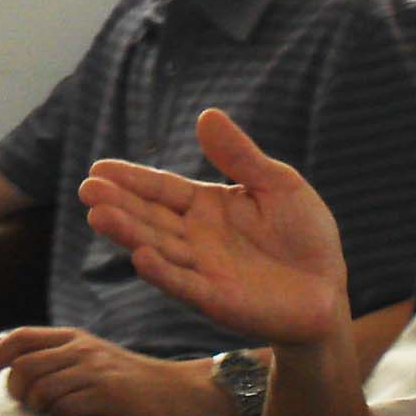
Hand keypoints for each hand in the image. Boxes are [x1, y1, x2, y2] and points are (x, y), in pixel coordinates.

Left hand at [0, 327, 232, 415]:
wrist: (176, 390)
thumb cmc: (131, 379)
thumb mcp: (94, 357)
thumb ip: (61, 361)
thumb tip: (18, 377)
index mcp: (74, 337)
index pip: (21, 336)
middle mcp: (81, 349)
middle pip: (24, 365)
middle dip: (14, 389)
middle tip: (23, 402)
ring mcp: (94, 371)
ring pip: (41, 387)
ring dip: (36, 406)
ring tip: (49, 411)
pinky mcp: (107, 395)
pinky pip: (65, 407)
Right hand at [79, 109, 350, 350]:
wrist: (328, 289)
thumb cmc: (304, 235)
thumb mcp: (277, 184)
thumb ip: (240, 156)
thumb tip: (206, 115)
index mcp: (207, 207)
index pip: (163, 189)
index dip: (132, 179)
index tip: (98, 168)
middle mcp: (197, 238)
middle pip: (151, 217)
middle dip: (119, 204)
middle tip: (87, 188)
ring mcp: (203, 270)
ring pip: (159, 248)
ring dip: (129, 234)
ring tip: (98, 216)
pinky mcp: (218, 300)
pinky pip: (186, 284)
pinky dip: (163, 273)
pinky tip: (140, 256)